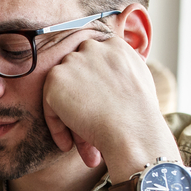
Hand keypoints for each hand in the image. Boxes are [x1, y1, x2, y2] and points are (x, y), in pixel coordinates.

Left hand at [42, 35, 174, 175]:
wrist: (132, 129)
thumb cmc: (140, 115)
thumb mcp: (139, 81)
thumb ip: (121, 71)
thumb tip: (110, 79)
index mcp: (114, 45)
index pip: (94, 62)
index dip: (93, 88)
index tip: (99, 109)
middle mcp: (92, 47)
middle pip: (77, 77)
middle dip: (81, 103)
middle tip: (90, 129)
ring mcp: (72, 62)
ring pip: (62, 92)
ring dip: (69, 117)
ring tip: (80, 143)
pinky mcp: (55, 80)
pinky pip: (50, 106)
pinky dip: (56, 127)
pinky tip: (68, 145)